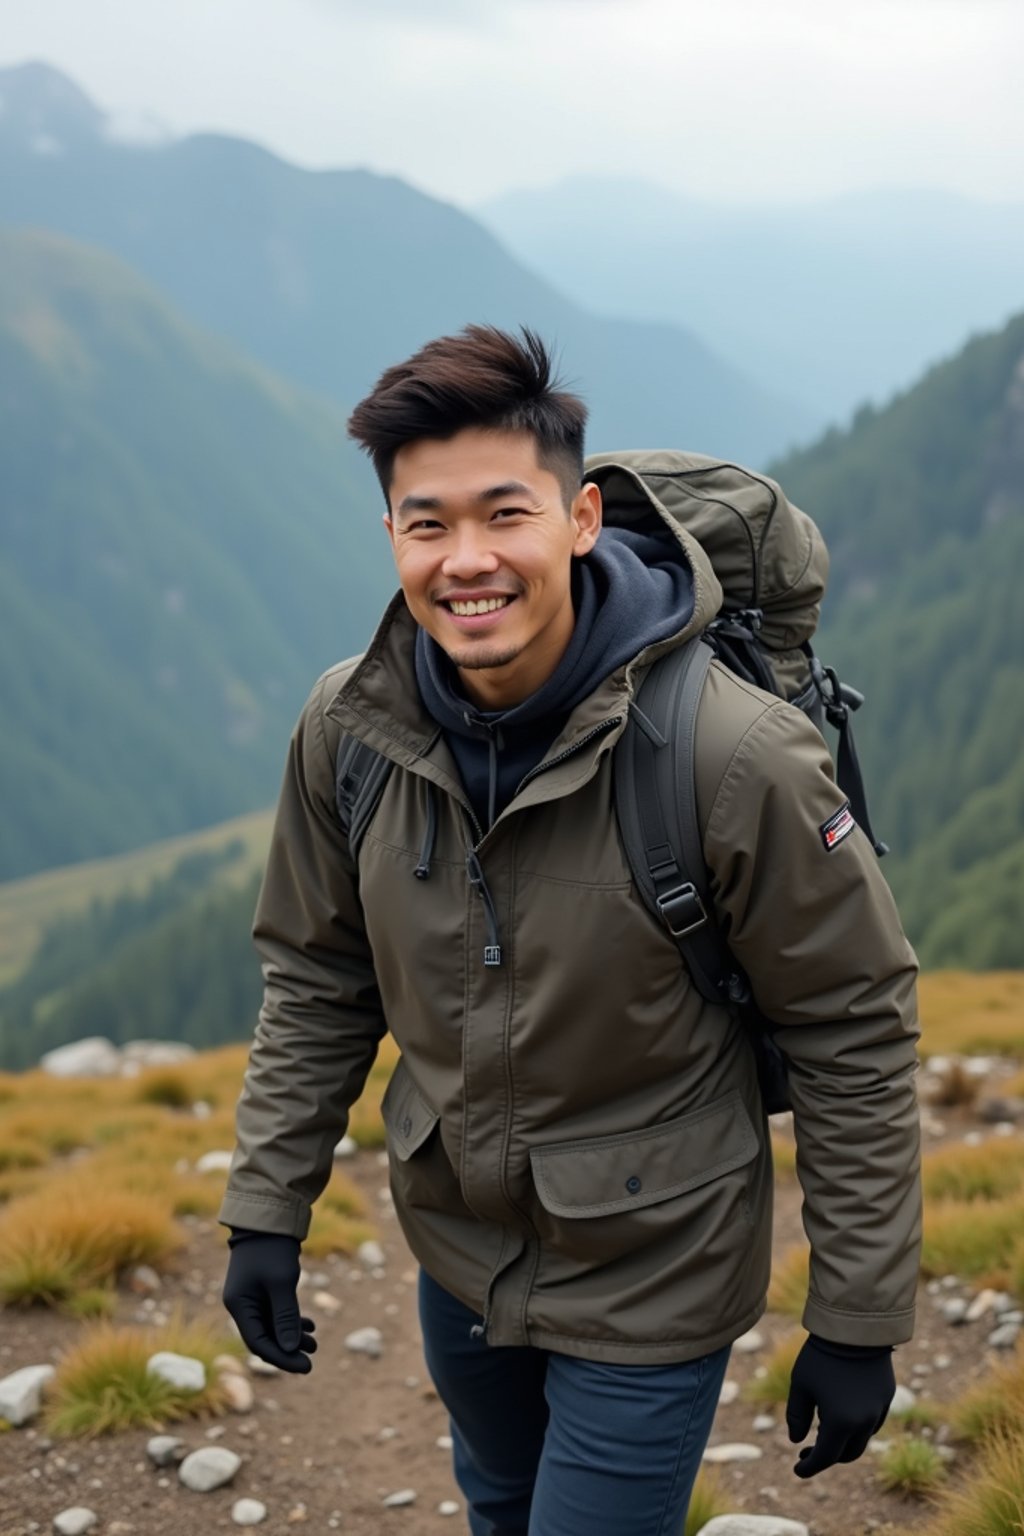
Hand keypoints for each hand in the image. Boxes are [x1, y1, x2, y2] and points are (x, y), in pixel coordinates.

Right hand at [222, 1230, 317, 1373]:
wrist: (268, 1218)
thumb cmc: (272, 1249)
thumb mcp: (281, 1283)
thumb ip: (285, 1317)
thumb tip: (289, 1349)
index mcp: (239, 1305)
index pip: (258, 1343)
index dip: (282, 1358)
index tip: (305, 1366)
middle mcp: (242, 1304)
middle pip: (265, 1337)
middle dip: (289, 1348)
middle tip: (312, 1357)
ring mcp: (252, 1297)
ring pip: (272, 1326)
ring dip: (292, 1335)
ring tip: (315, 1343)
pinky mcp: (263, 1288)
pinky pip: (276, 1313)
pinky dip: (292, 1320)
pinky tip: (310, 1326)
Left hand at [785, 1335, 894, 1477]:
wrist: (855, 1327)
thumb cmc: (821, 1355)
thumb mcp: (801, 1385)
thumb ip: (796, 1416)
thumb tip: (796, 1440)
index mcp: (841, 1423)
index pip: (825, 1458)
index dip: (810, 1467)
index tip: (797, 1470)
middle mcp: (864, 1423)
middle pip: (847, 1454)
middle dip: (827, 1457)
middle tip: (807, 1451)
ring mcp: (879, 1410)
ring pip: (862, 1440)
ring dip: (843, 1443)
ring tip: (822, 1431)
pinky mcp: (886, 1396)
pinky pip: (872, 1422)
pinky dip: (857, 1427)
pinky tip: (842, 1416)